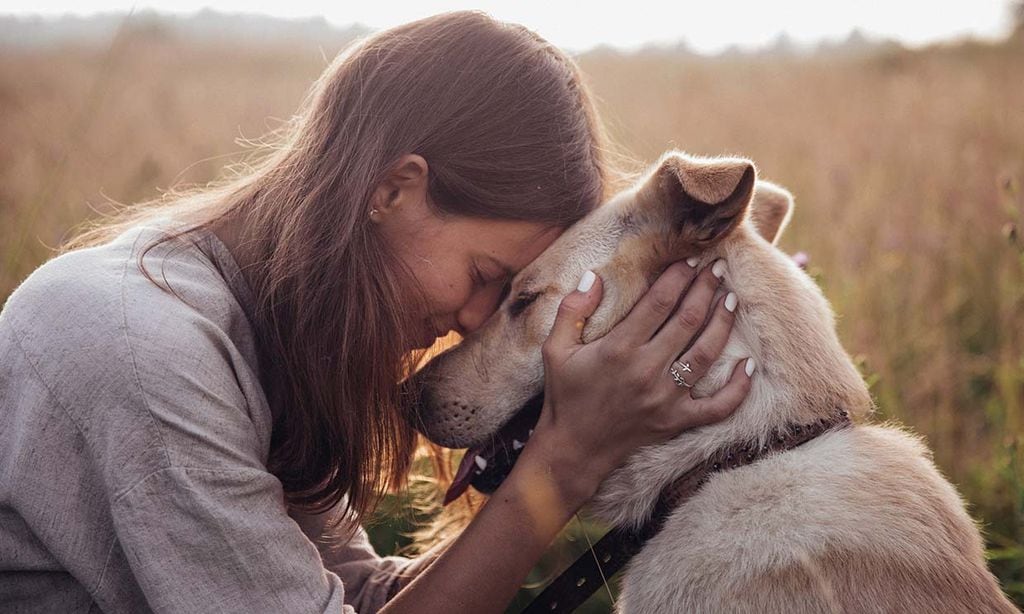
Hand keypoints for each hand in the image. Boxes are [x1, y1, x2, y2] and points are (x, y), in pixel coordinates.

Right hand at [528, 259, 752, 503]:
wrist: (573, 449)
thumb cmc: (565, 395)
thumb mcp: (555, 349)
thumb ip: (572, 310)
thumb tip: (594, 276)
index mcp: (618, 349)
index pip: (659, 302)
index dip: (678, 277)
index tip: (690, 260)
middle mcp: (646, 371)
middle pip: (688, 321)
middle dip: (706, 290)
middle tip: (717, 269)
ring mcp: (666, 398)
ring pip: (706, 354)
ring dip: (723, 323)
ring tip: (731, 300)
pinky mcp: (677, 421)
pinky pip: (718, 406)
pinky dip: (738, 388)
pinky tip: (749, 365)